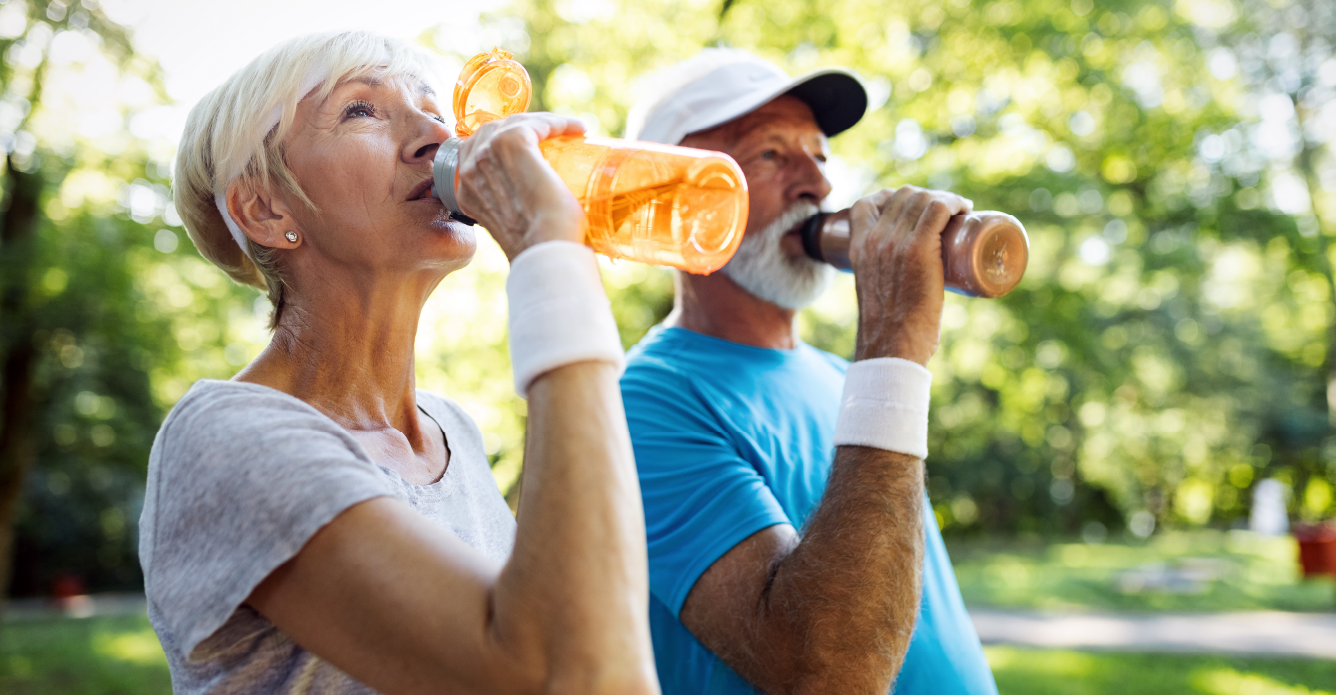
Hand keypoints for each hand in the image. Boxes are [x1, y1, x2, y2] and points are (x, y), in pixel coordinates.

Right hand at [454, 113, 587, 260]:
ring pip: (515, 123)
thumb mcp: (513, 225)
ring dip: (544, 123)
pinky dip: (560, 123)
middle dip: (524, 127)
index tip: (535, 145)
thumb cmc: (539, 247)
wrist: (544, 250)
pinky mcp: (512, 144)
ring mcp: (487, 154)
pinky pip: (537, 123)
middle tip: (554, 137)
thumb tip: (543, 207)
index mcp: (464, 190)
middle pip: (494, 131)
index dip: (505, 141)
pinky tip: (577, 128)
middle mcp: (468, 170)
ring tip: (569, 131)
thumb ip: (514, 212)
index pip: (479, 150)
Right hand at [848, 185, 972, 364]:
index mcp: (856, 247)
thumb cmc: (887, 329)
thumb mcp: (872, 292)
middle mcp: (872, 239)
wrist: (890, 347)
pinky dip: (954, 203)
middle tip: (947, 216)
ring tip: (960, 213)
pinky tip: (964, 209)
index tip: (915, 209)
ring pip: (923, 199)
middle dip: (927, 198)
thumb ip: (880, 281)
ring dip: (946, 199)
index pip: (867, 203)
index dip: (893, 197)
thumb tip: (902, 285)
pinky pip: (938, 209)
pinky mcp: (918, 249)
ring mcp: (894, 242)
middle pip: (903, 196)